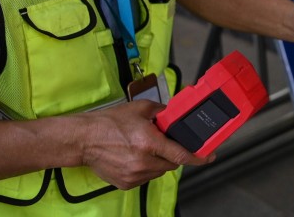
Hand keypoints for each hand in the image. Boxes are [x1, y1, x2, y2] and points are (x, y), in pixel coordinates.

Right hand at [78, 100, 211, 189]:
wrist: (84, 140)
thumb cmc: (109, 123)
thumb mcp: (140, 109)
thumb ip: (162, 111)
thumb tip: (175, 113)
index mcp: (149, 143)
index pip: (181, 155)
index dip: (198, 157)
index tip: (209, 156)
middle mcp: (143, 162)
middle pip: (171, 163)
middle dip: (172, 153)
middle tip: (163, 143)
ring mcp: (134, 175)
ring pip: (159, 171)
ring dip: (159, 161)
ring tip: (145, 148)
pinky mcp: (126, 183)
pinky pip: (146, 177)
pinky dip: (146, 168)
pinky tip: (136, 156)